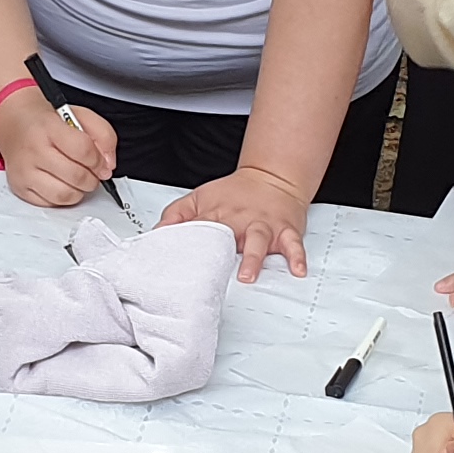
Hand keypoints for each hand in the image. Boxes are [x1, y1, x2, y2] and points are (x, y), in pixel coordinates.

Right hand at [0, 93, 120, 209]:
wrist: (15, 124)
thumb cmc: (47, 122)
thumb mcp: (80, 116)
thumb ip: (103, 135)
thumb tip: (108, 165)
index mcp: (49, 127)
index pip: (83, 150)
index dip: (99, 161)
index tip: (101, 163)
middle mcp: (33, 150)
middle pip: (76, 176)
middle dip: (92, 179)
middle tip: (92, 173)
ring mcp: (24, 171)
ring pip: (64, 195)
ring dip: (79, 191)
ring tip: (78, 180)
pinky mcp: (19, 188)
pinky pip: (50, 204)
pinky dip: (63, 197)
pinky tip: (62, 184)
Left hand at [163, 160, 310, 282]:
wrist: (272, 177)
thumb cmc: (235, 193)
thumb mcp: (200, 197)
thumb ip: (176, 215)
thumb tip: (156, 232)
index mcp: (217, 213)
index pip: (199, 229)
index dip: (190, 245)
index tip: (180, 264)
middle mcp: (240, 220)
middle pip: (228, 235)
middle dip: (219, 253)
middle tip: (210, 276)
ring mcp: (263, 225)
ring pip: (258, 241)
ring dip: (253, 259)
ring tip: (247, 276)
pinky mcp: (285, 231)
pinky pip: (292, 244)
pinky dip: (296, 257)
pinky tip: (297, 270)